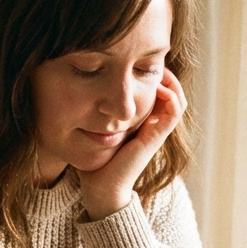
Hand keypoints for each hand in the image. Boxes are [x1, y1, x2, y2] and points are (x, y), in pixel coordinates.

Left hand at [78, 68, 186, 220]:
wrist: (102, 189)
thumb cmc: (94, 162)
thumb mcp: (93, 130)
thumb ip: (92, 114)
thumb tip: (70, 90)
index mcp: (140, 123)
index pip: (154, 92)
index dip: (150, 74)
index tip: (137, 61)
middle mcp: (151, 126)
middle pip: (168, 92)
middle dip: (161, 73)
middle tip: (150, 59)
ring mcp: (156, 132)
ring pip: (176, 99)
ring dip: (170, 81)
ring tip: (158, 68)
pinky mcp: (156, 138)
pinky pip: (174, 112)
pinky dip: (171, 96)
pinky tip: (158, 85)